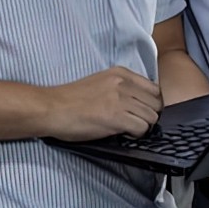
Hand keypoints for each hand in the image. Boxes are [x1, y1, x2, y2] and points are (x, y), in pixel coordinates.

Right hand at [43, 66, 162, 140]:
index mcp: (120, 73)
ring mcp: (120, 99)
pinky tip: (123, 133)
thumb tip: (139, 102)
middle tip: (136, 123)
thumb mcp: (101, 82)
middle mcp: (123, 84)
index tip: (142, 112)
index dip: (151, 103)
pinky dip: (136, 134)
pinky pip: (141, 128)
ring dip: (142, 126)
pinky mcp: (116, 117)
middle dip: (149, 116)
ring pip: (151, 117)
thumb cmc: (71, 100)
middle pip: (156, 103)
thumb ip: (121, 88)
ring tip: (127, 129)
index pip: (154, 89)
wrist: (52, 108)